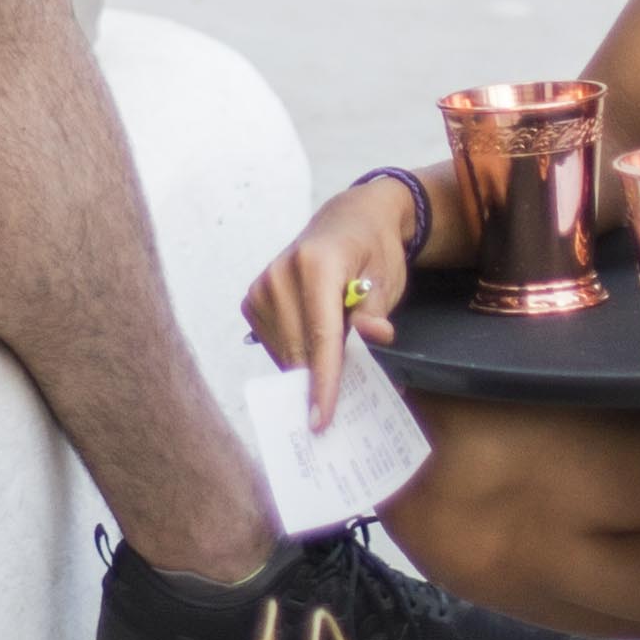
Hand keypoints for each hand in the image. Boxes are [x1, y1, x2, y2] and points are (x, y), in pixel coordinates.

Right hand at [240, 179, 416, 431]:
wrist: (349, 220)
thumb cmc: (373, 251)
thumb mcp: (387, 278)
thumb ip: (376, 311)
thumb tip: (374, 336)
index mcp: (316, 264)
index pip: (321, 335)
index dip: (323, 381)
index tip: (321, 419)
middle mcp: (280, 274)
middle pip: (298, 349)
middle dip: (320, 380)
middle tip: (348, 401)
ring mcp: (262, 286)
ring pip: (283, 352)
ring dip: (308, 367)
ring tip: (337, 361)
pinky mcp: (252, 299)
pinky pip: (273, 345)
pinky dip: (295, 354)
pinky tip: (315, 347)